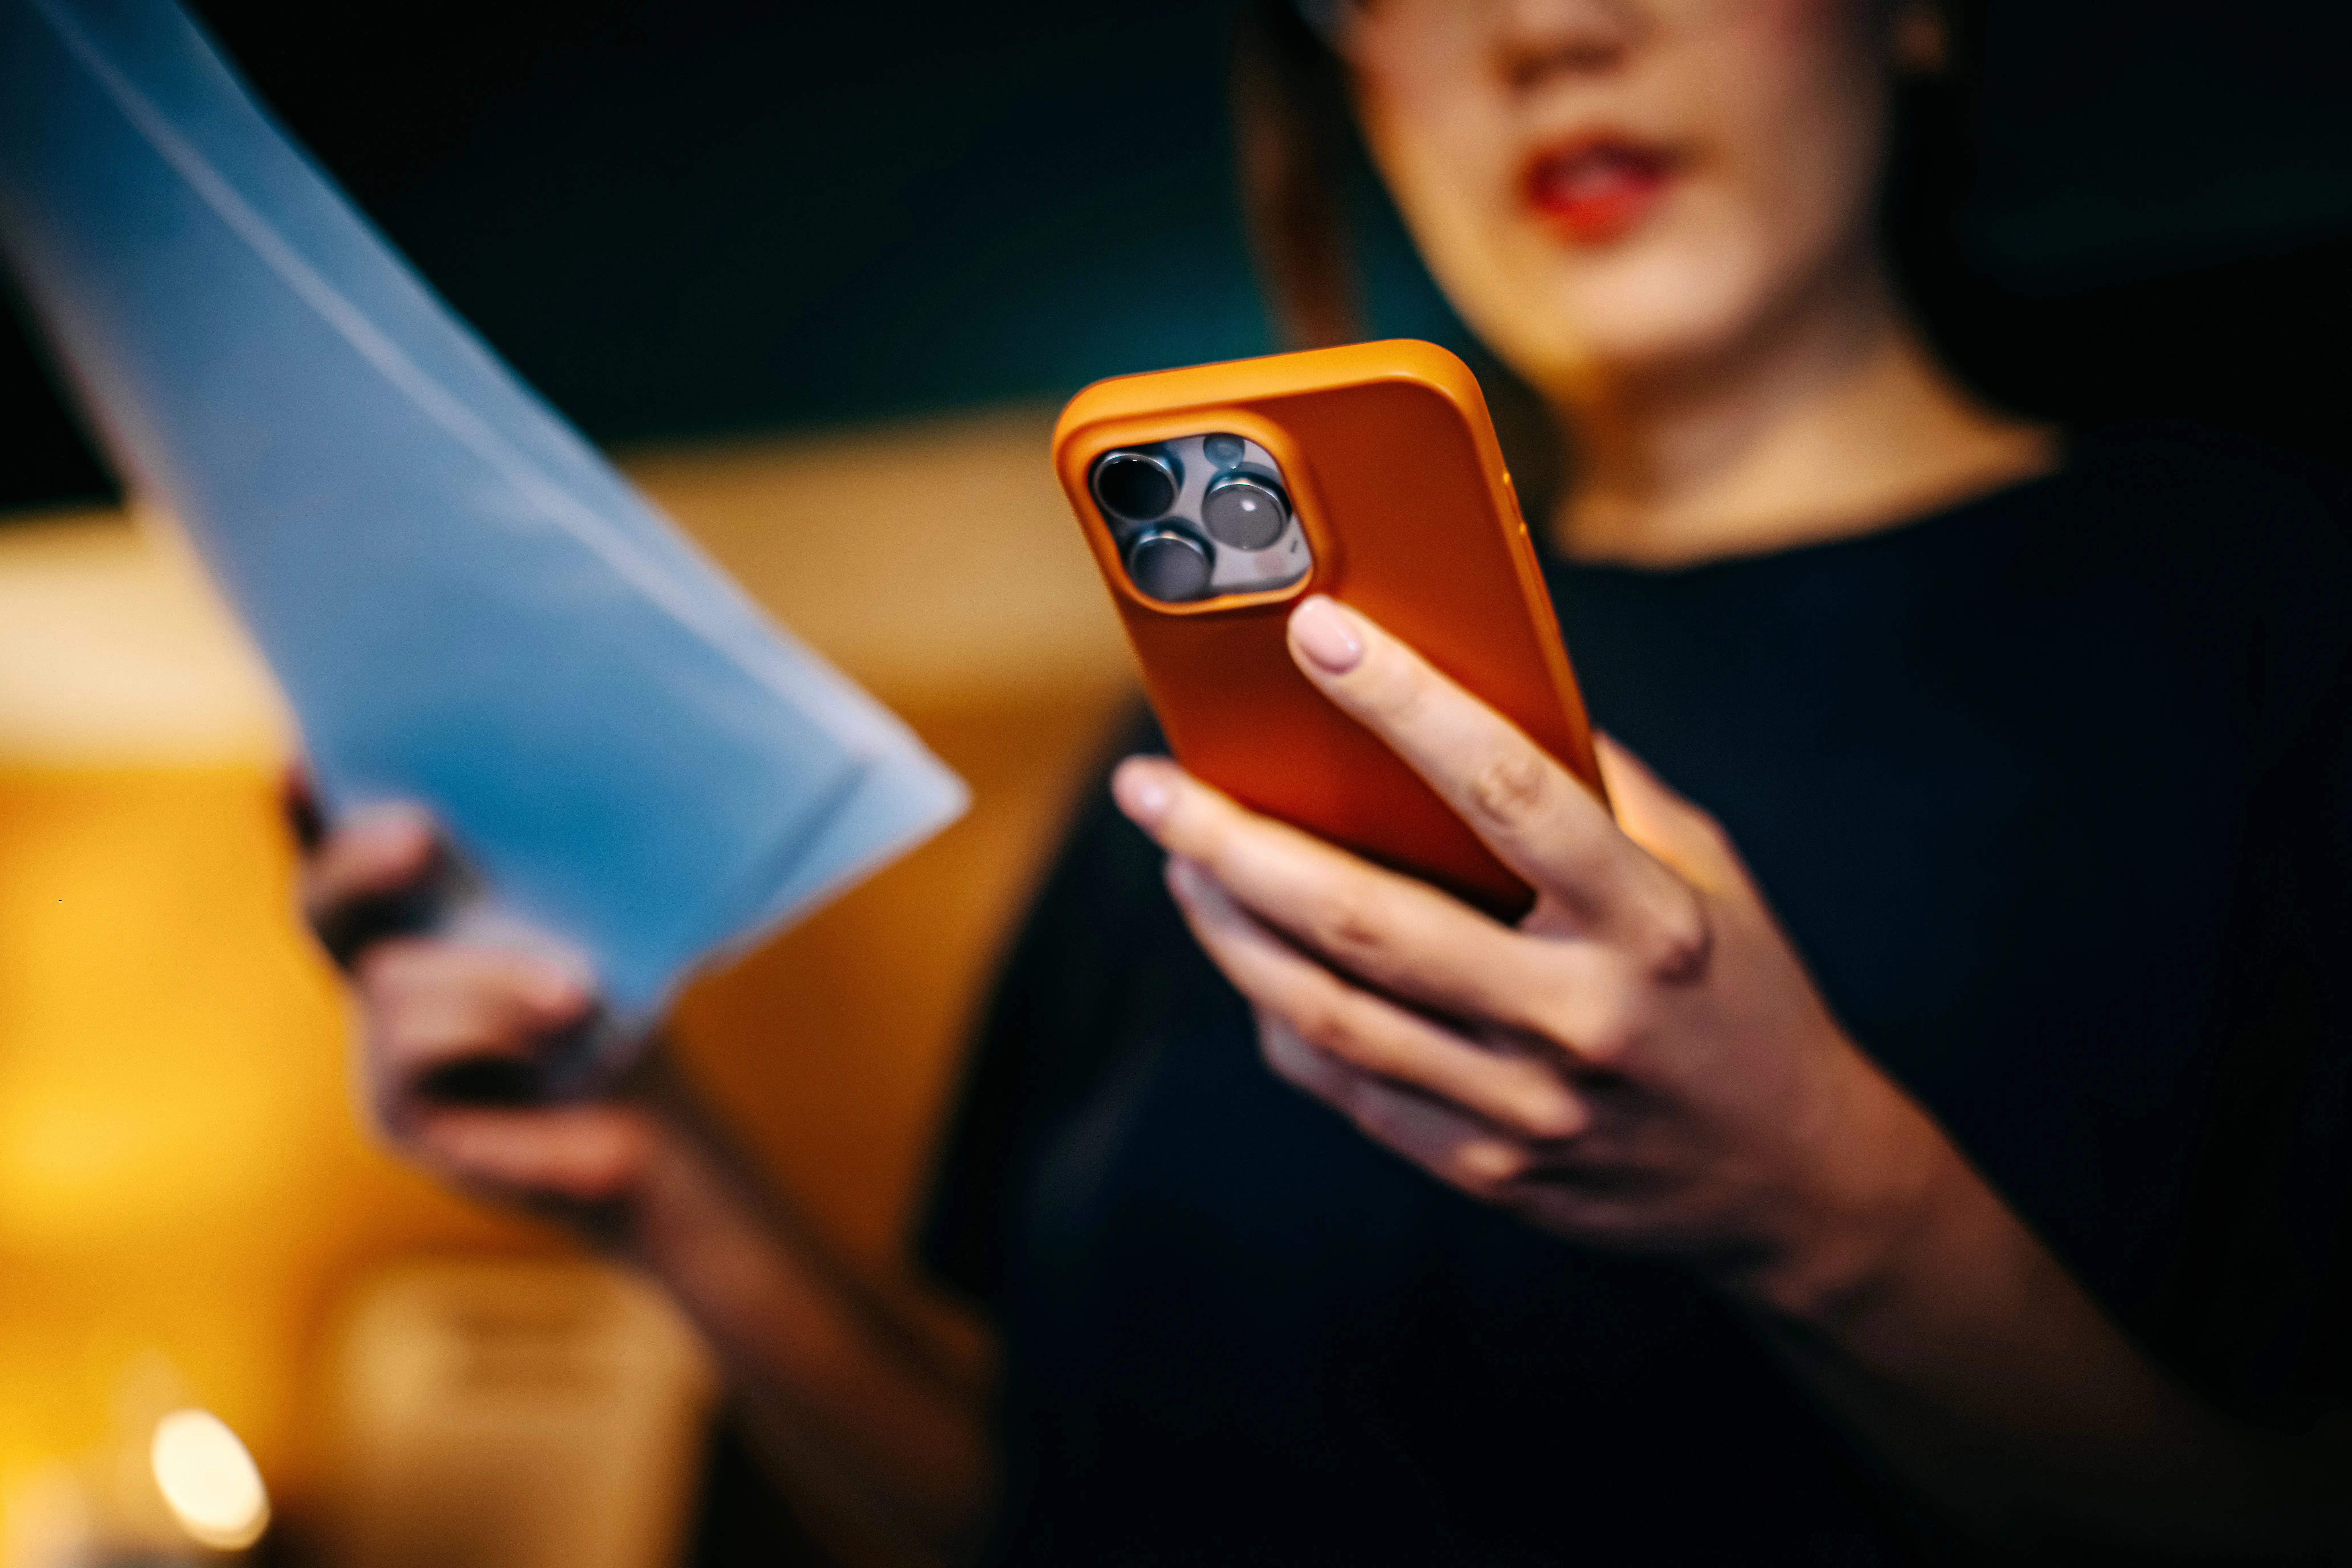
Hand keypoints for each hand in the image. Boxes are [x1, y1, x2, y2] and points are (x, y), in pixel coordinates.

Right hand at [286, 777, 659, 1215]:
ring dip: (490, 977)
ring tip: (580, 993)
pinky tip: (567, 1034)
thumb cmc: (624, 1006)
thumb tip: (561, 769)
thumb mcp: (591, 919)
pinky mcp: (397, 1115)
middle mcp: (381, 976)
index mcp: (418, 915)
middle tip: (416, 832)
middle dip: (360, 863)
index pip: (342, 850)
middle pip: (326, 908)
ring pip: (392, 986)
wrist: (654, 1129)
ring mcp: (378, 1050)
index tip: (290, 757)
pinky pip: (417, 1054)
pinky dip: (495, 1032)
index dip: (306, 810)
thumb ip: (549, 864)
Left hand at [1109, 596, 1955, 1319]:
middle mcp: (1580, 1016)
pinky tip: (1246, 956)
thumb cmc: (1737, 991)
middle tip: (1150, 788)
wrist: (1791, 1176)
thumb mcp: (1704, 874)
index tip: (1315, 632)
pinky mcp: (1488, 1168)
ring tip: (1175, 863)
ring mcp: (1527, 1107)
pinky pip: (1348, 1085)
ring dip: (1230, 931)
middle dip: (1236, 844)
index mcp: (1647, 922)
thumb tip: (1485, 685)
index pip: (1508, 791)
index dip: (1405, 704)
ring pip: (1329, 1012)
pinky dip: (1280, 1017)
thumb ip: (1601, 787)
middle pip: (1368, 920)